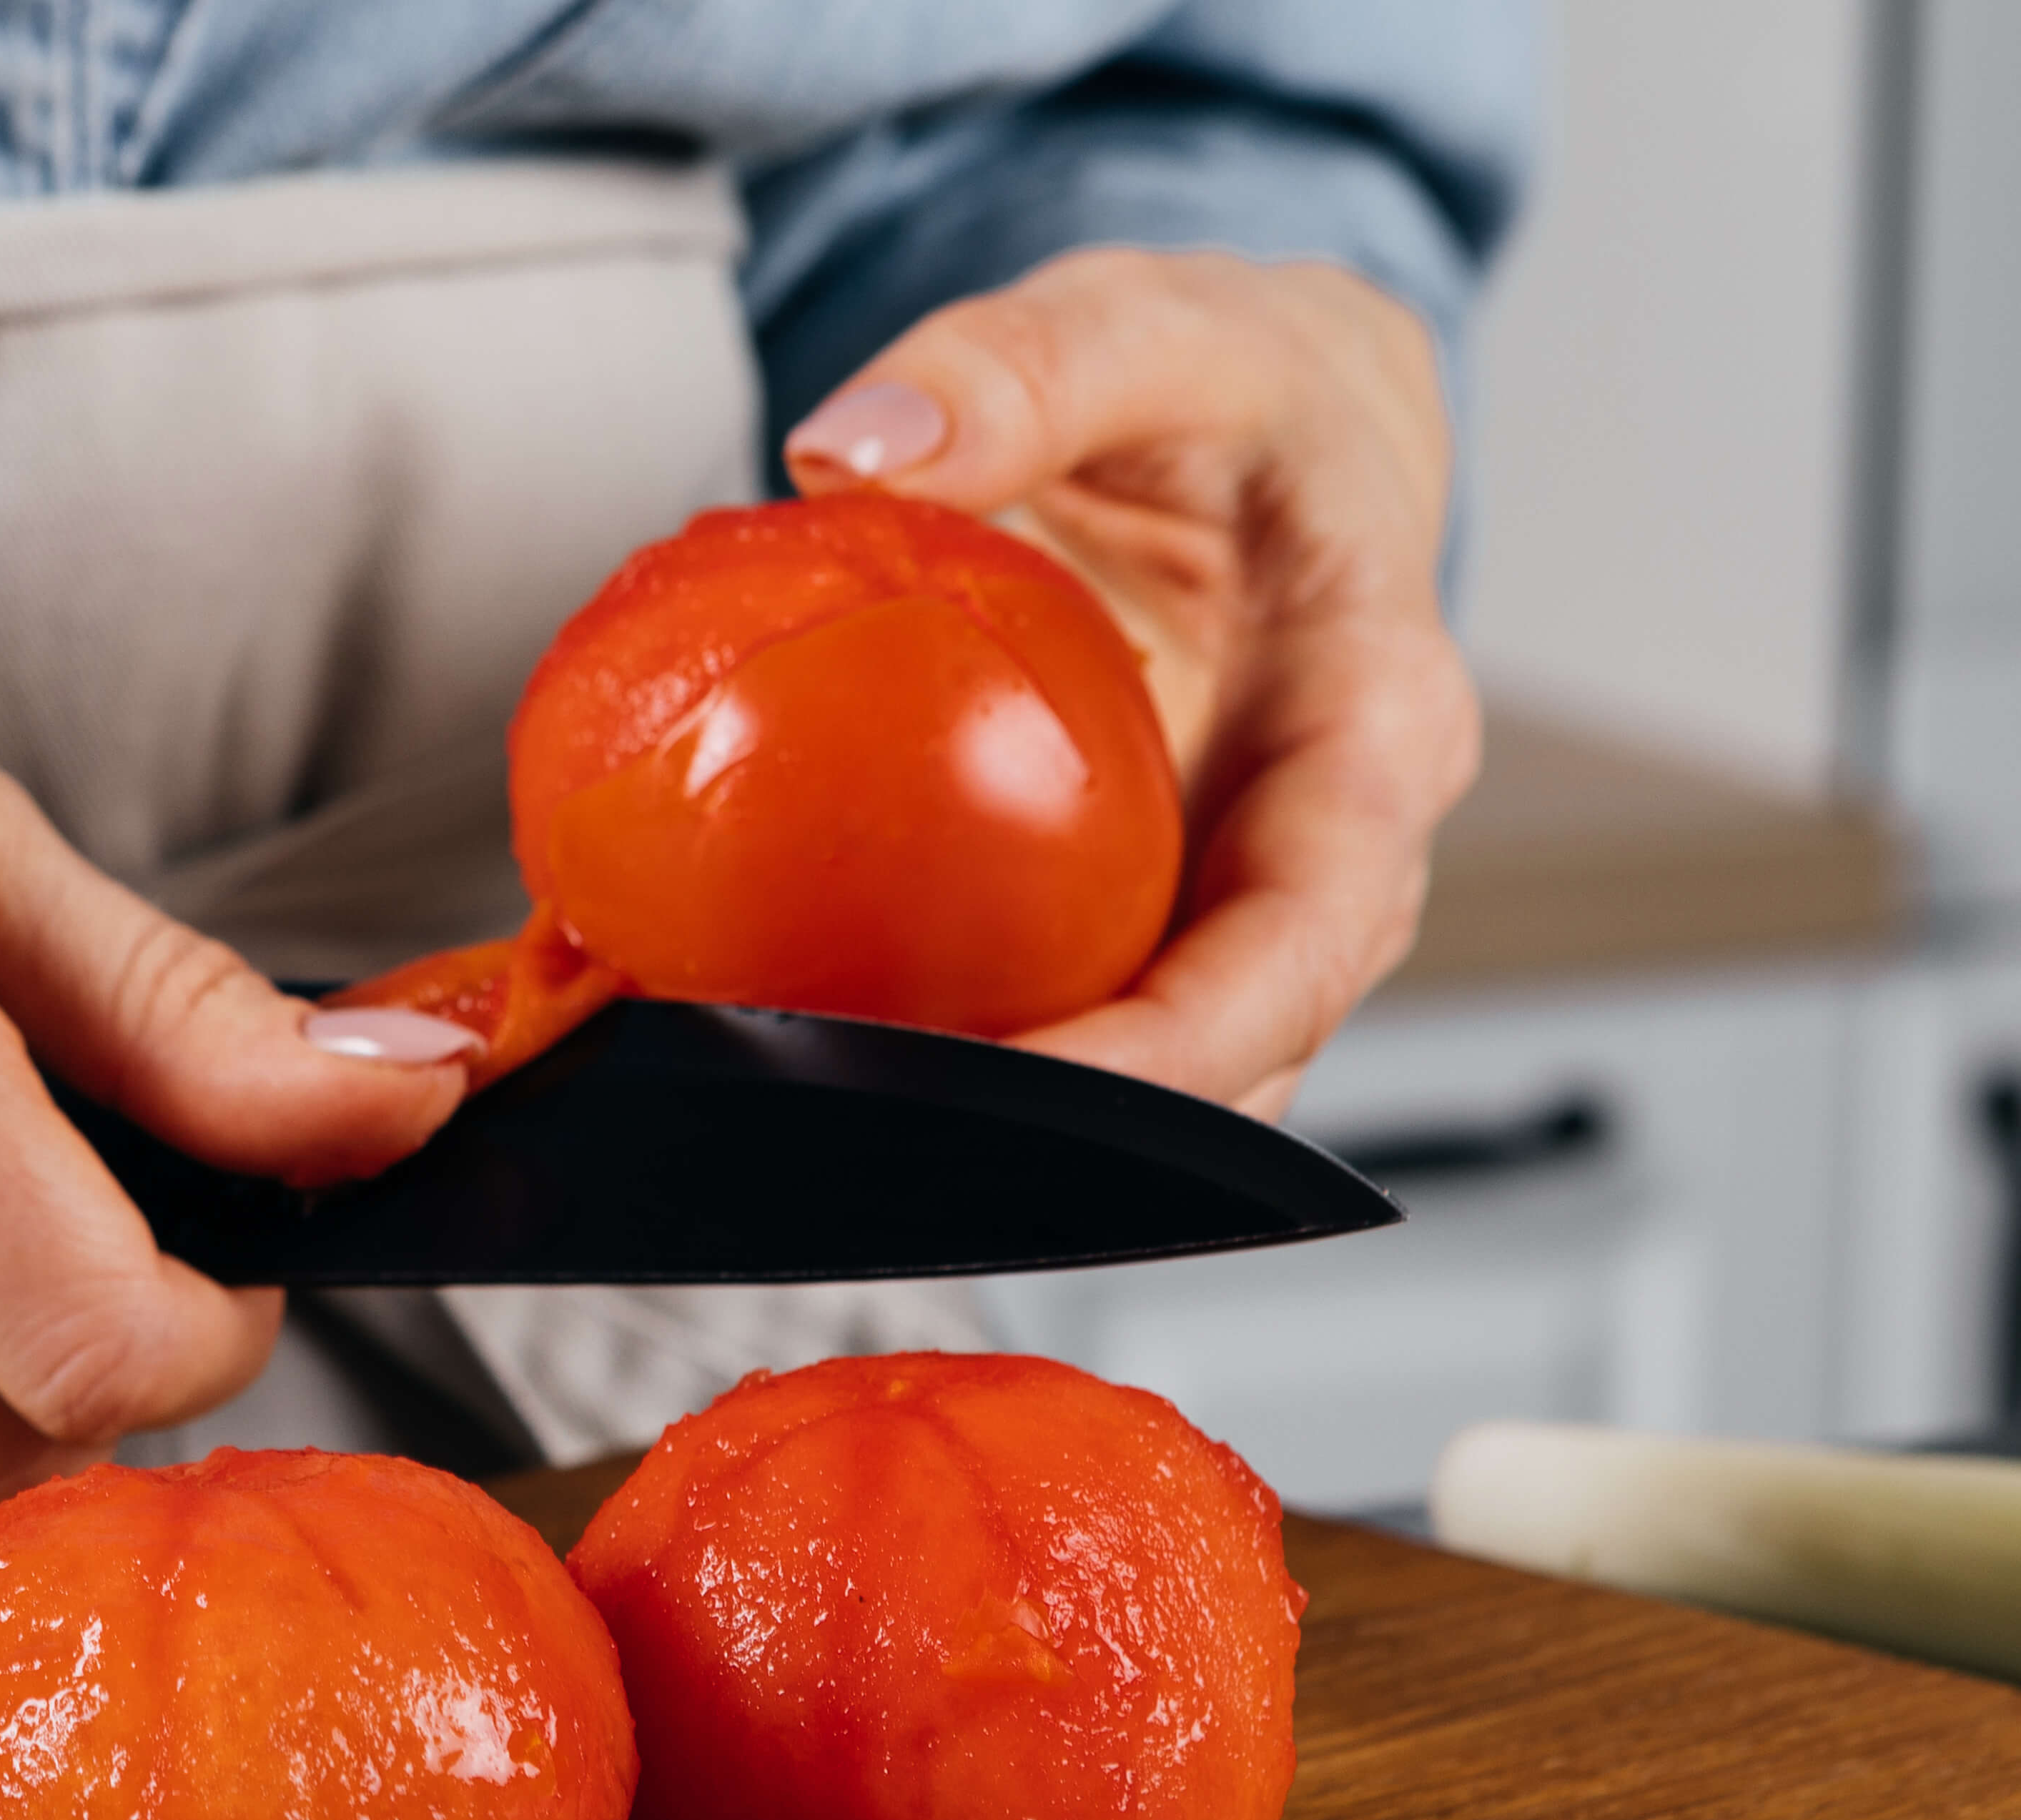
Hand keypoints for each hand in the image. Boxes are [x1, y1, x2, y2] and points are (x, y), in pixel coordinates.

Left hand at [782, 248, 1481, 1118]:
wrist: (1268, 415)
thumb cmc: (1245, 382)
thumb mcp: (1157, 323)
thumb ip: (1022, 366)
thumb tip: (854, 448)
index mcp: (1378, 728)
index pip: (1307, 941)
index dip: (1184, 1052)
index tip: (1037, 1092)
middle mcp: (1322, 855)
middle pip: (1229, 1058)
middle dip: (1068, 1136)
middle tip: (862, 1141)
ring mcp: (1226, 900)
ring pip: (1145, 1074)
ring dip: (994, 1123)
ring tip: (810, 1122)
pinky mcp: (1137, 912)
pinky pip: (1058, 1012)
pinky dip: (946, 1046)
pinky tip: (796, 1042)